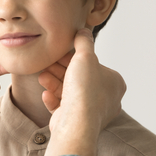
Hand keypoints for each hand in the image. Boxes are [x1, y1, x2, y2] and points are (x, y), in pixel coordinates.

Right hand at [38, 29, 125, 155]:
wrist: (76, 123)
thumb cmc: (85, 91)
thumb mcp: (85, 57)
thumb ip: (84, 42)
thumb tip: (84, 31)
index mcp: (114, 83)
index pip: (92, 65)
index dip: (73, 58)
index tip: (58, 54)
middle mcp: (106, 98)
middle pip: (78, 78)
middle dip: (59, 70)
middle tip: (46, 64)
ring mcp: (91, 112)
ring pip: (69, 92)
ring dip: (54, 83)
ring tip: (42, 77)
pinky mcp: (76, 122)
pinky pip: (64, 107)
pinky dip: (54, 100)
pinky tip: (46, 94)